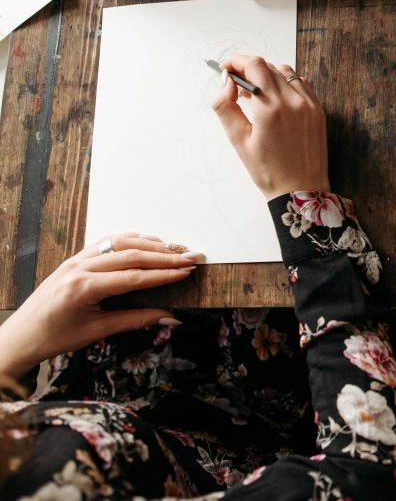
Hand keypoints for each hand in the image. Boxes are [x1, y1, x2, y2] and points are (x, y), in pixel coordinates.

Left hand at [0, 234, 199, 378]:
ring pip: (119, 243)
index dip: (164, 274)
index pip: (134, 276)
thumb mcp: (97, 331)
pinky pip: (105, 242)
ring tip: (175, 248)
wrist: (21, 335)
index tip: (188, 271)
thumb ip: (136, 320)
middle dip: (165, 256)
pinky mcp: (74, 258)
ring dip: (150, 244)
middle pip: (131, 255)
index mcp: (83, 287)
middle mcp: (79, 267)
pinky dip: (129, 240)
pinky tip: (147, 242)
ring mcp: (75, 259)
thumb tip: (170, 316)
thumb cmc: (55, 337)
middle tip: (191, 256)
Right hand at [212, 56, 329, 199]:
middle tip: (236, 84)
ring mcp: (309, 105)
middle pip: (268, 66)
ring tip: (256, 94)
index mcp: (271, 108)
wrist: (301, 191)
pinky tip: (276, 99)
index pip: (254, 66)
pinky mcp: (319, 111)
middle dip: (249, 69)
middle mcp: (293, 102)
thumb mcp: (238, 140)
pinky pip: (301, 84)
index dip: (236, 61)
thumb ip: (225, 106)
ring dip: (268, 75)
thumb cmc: (268, 171)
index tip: (226, 67)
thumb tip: (226, 82)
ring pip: (286, 73)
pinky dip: (286, 84)